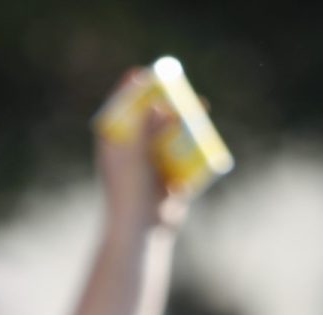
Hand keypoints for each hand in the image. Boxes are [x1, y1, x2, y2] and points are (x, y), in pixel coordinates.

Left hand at [97, 74, 190, 231]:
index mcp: (115, 146)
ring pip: (171, 137)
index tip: (144, 73)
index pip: (119, 109)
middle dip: (168, 102)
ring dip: (187, 122)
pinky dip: (195, 149)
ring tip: (202, 108)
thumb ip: (147, 130)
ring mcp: (152, 167)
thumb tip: (161, 106)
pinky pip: (185, 159)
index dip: (130, 90)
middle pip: (150, 119)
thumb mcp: (136, 157)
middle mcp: (133, 154)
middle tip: (182, 88)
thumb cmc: (130, 194)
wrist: (141, 233)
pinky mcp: (169, 182)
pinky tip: (207, 136)